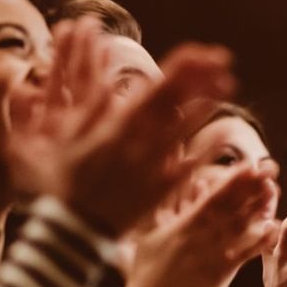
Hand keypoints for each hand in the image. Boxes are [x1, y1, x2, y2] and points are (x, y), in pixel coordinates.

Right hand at [10, 18, 235, 235]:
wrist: (71, 233)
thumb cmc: (60, 185)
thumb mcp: (61, 140)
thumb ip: (84, 109)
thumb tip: (100, 82)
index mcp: (115, 128)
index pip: (155, 90)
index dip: (182, 69)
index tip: (202, 52)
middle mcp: (138, 145)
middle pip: (176, 105)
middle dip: (201, 79)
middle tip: (224, 61)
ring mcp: (152, 169)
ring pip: (186, 132)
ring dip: (207, 107)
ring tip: (227, 86)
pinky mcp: (160, 192)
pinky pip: (188, 169)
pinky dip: (206, 152)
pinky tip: (222, 138)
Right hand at [112, 160, 278, 286]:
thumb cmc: (148, 266)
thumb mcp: (151, 231)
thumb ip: (169, 204)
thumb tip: (189, 179)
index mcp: (183, 226)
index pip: (212, 199)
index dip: (231, 182)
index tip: (248, 165)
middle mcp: (201, 238)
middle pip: (230, 209)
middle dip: (250, 188)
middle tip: (269, 170)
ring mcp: (213, 255)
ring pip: (240, 228)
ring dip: (257, 209)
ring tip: (273, 191)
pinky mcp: (221, 272)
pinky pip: (244, 255)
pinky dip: (258, 242)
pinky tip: (273, 227)